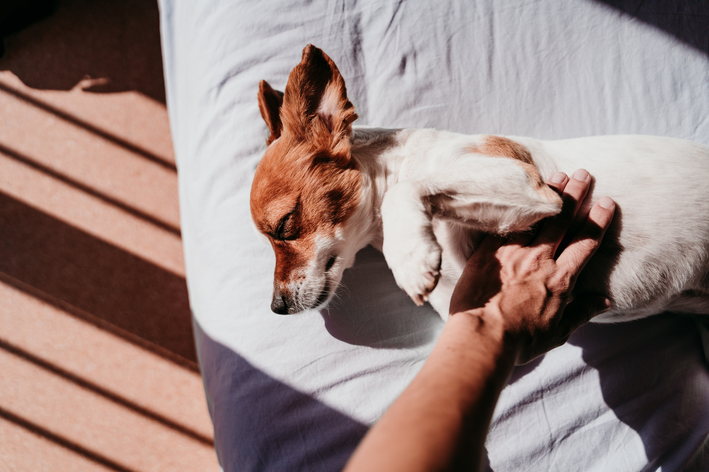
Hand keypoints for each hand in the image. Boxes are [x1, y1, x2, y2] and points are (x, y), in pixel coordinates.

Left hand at [449, 169, 615, 363]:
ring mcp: (515, 253)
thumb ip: (581, 313)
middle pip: (563, 221)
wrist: (483, 335)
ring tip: (559, 175)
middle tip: (585, 174)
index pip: (586, 243)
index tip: (606, 202)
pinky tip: (520, 193)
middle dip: (576, 195)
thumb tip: (603, 301)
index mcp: (562, 280)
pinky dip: (517, 208)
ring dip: (549, 195)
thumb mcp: (559, 332)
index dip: (598, 221)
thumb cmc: (520, 340)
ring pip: (537, 218)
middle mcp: (541, 260)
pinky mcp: (489, 251)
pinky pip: (506, 224)